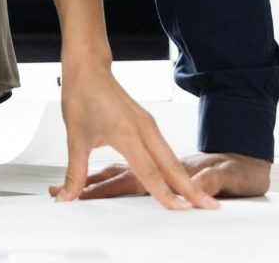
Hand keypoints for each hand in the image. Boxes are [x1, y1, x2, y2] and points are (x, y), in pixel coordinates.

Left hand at [48, 66, 219, 209]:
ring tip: (200, 198)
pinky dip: (176, 167)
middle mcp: (143, 128)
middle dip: (191, 189)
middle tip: (210, 207)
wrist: (88, 68)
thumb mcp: (76, 138)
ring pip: (171, 157)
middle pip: (172, 165)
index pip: (149, 171)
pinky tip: (180, 179)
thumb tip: (68, 197)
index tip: (180, 210)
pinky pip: (165, 149)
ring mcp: (148, 124)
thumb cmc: (82, 96)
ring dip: (186, 178)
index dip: (165, 194)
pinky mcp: (148, 123)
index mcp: (126, 132)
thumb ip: (76, 173)